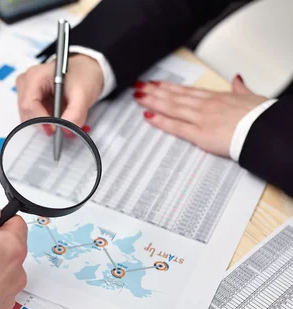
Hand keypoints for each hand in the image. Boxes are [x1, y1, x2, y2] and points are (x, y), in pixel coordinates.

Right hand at [16, 54, 103, 126]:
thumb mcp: (83, 94)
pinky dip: (45, 121)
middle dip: (44, 123)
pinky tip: (57, 114)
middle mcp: (26, 82)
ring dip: (45, 123)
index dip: (40, 120)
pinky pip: (32, 117)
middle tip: (62, 126)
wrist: (84, 71)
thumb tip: (66, 130)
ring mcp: (25, 91)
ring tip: (62, 115)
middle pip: (27, 113)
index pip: (29, 104)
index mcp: (36, 76)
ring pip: (28, 118)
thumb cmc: (82, 76)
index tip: (54, 130)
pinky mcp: (29, 99)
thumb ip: (75, 113)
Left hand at [133, 75, 267, 156]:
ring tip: (138, 96)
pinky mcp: (200, 134)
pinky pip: (175, 126)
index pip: (186, 90)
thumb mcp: (251, 96)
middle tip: (138, 87)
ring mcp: (200, 118)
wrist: (265, 130)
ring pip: (171, 107)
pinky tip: (147, 116)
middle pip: (174, 96)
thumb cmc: (260, 116)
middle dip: (154, 91)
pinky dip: (160, 120)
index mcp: (216, 97)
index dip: (169, 87)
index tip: (156, 83)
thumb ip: (240, 88)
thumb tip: (237, 80)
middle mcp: (205, 105)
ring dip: (152, 101)